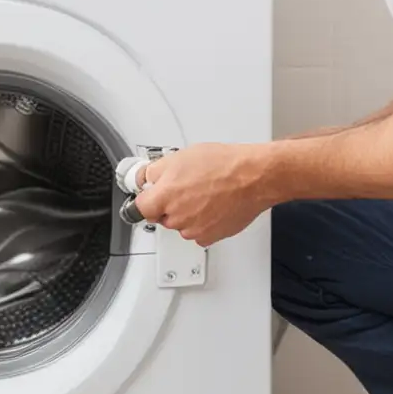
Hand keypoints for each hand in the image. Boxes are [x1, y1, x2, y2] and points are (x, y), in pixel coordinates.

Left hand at [135, 143, 275, 245]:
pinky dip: (203, 222)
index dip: (145, 199)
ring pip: (181, 225)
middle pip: (161, 216)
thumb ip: (155, 171)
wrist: (253, 177)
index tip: (148, 197)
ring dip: (187, 214)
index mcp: (165, 196)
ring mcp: (193, 230)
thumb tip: (145, 178)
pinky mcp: (210, 237)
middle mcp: (177, 217)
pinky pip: (198, 232)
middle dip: (169, 204)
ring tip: (205, 194)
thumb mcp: (181, 157)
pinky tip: (213, 205)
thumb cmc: (223, 165)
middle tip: (186, 188)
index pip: (139, 208)